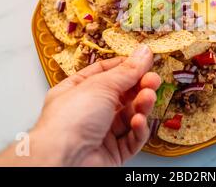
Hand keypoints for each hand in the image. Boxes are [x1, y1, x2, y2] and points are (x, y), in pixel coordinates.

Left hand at [0, 45, 160, 165]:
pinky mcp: (112, 153)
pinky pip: (131, 139)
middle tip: (153, 80)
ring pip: (129, 116)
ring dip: (141, 106)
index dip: (126, 66)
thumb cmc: (69, 122)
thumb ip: (127, 71)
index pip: (105, 73)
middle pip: (121, 95)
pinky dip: (138, 130)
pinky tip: (138, 122)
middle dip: (139, 86)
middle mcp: (88, 112)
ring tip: (147, 99)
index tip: (144, 61)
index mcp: (77, 91)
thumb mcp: (101, 85)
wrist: (63, 161)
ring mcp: (100, 133)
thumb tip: (143, 53)